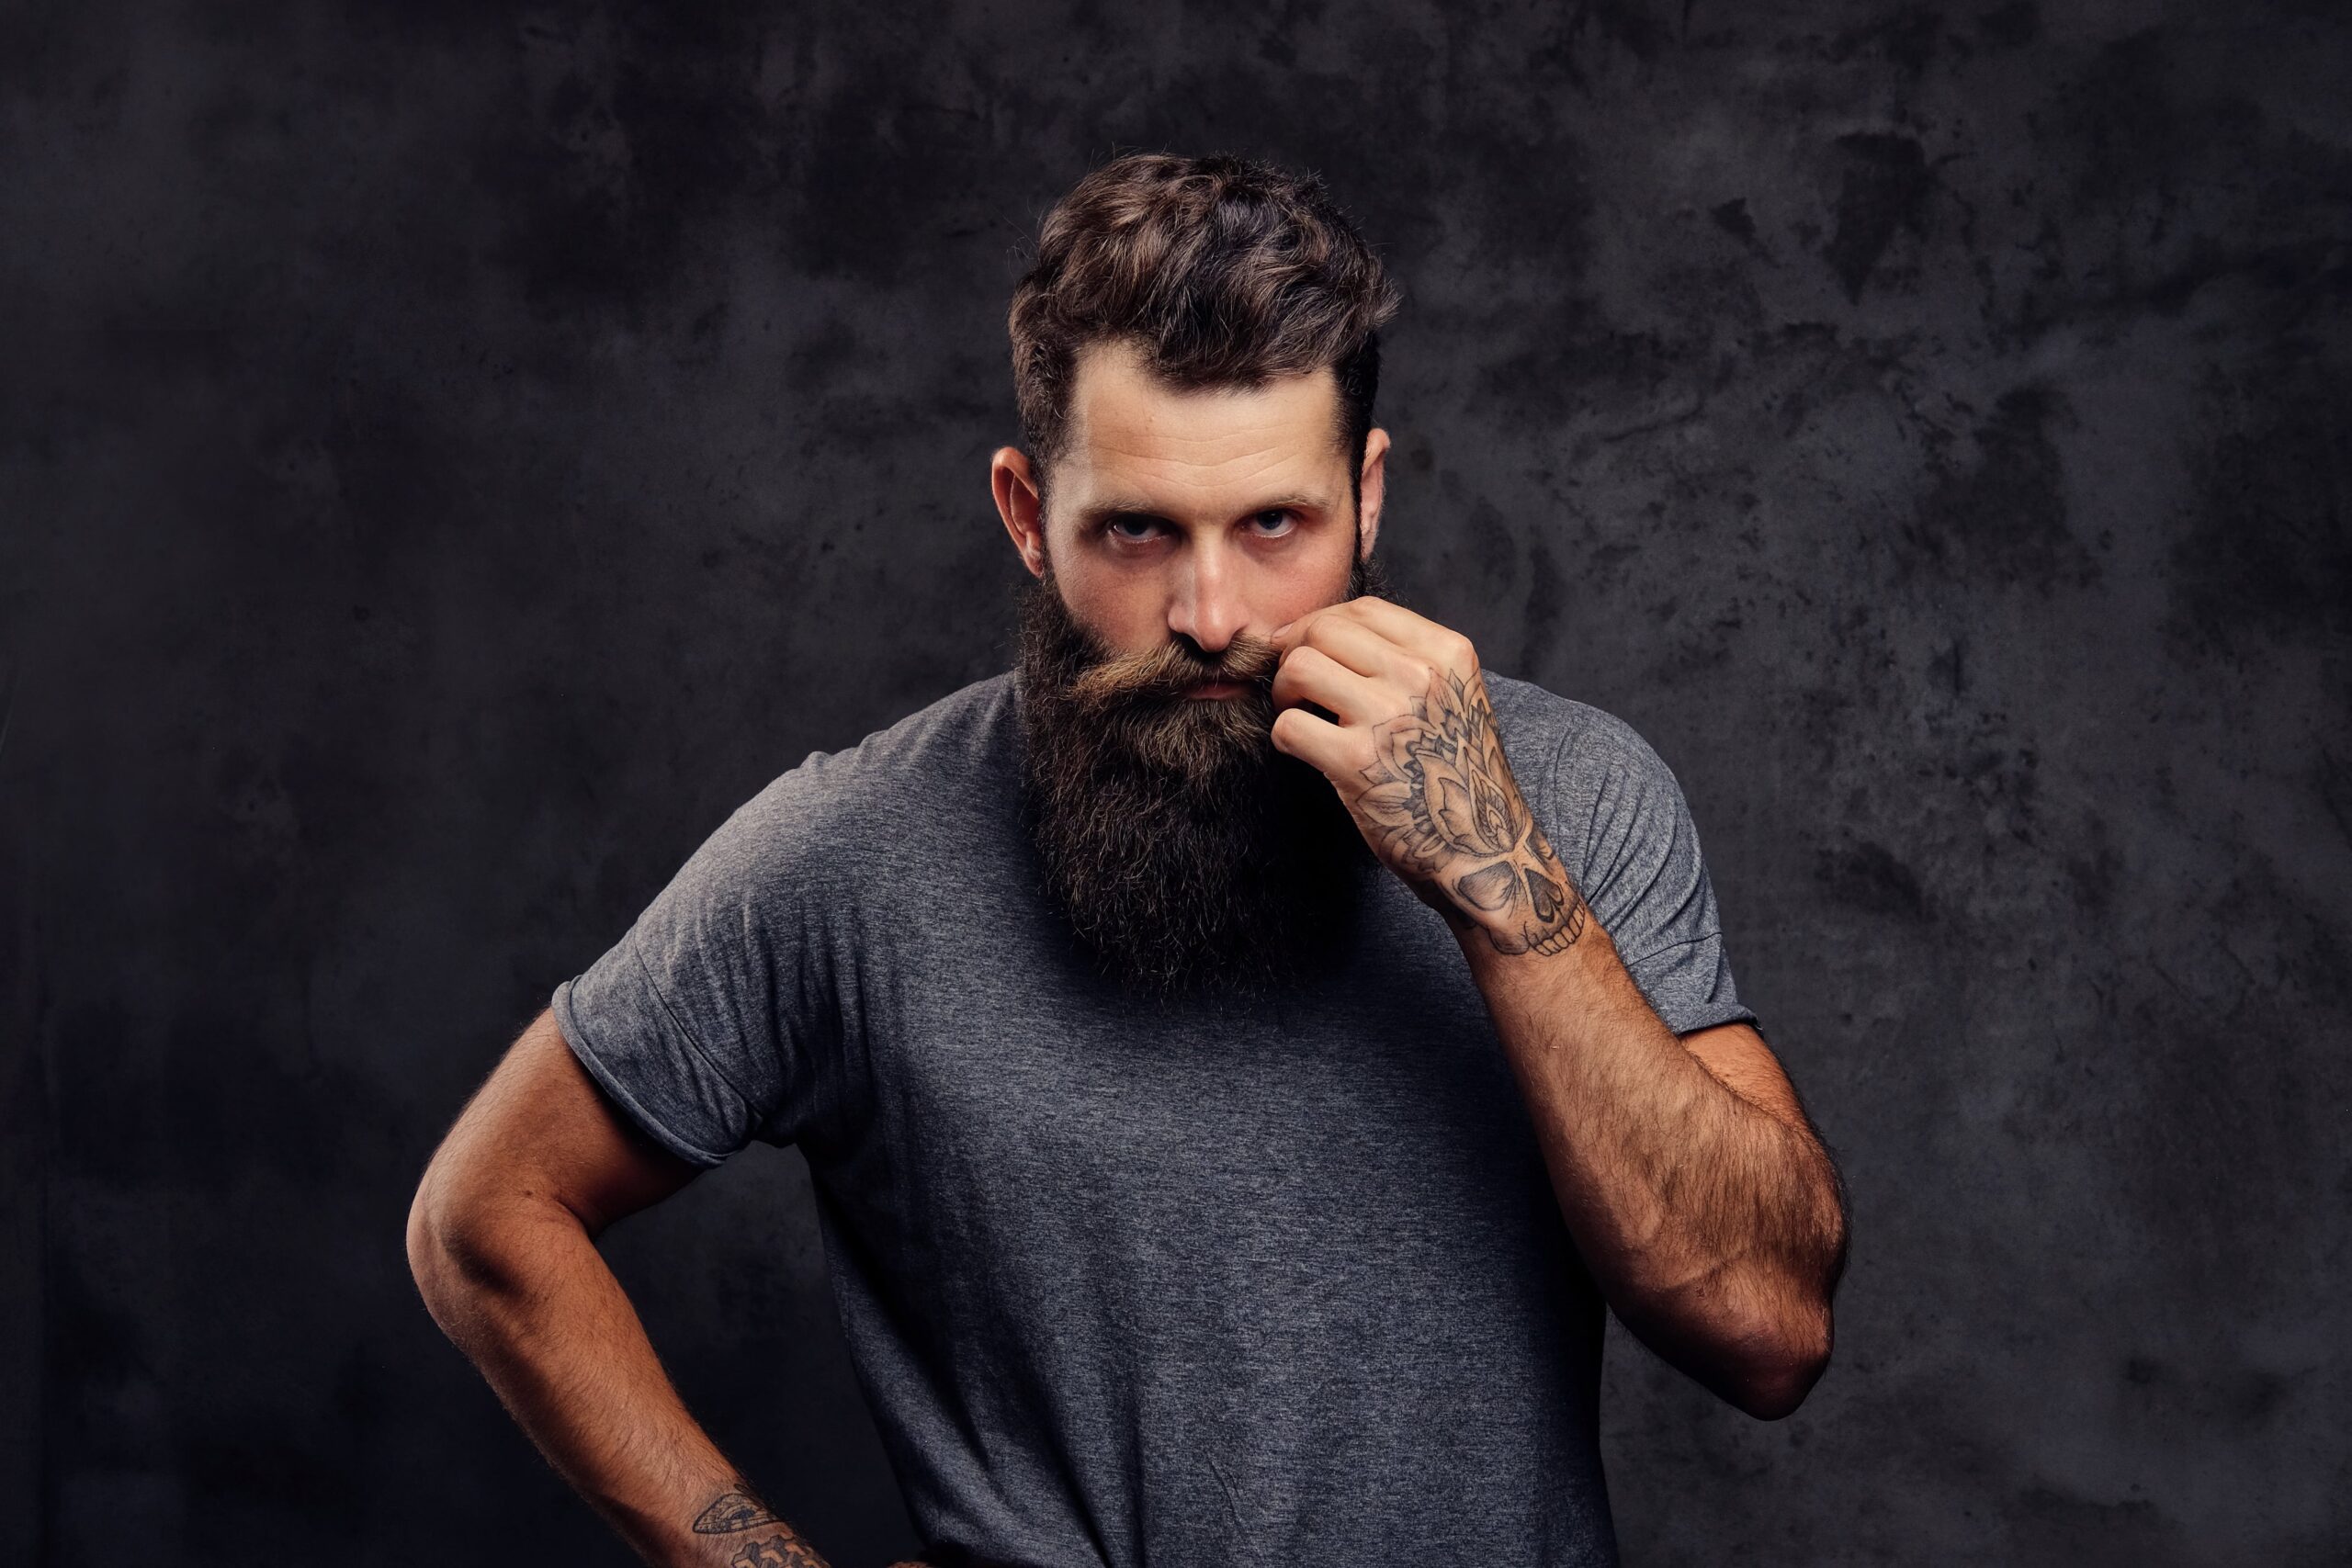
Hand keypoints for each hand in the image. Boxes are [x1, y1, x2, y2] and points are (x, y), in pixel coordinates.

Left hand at [1268, 596, 1587, 956]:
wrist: (1484, 850)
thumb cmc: (1460, 775)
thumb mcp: (1457, 697)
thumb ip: (1410, 660)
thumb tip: (1329, 633)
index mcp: (1447, 653)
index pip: (1364, 608)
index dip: (1320, 622)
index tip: (1302, 646)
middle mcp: (1420, 676)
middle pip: (1324, 630)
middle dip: (1294, 653)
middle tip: (1294, 687)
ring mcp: (1388, 717)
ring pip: (1299, 667)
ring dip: (1284, 692)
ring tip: (1298, 714)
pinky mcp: (1356, 762)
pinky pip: (1288, 724)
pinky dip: (1284, 737)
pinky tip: (1302, 751)